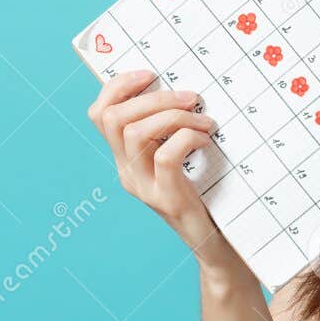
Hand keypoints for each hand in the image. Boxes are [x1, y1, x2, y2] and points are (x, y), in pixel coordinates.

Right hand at [88, 70, 243, 276]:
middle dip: (154, 97)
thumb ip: (171, 130)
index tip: (151, 74)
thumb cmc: (208, 194)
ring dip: (174, 116)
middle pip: (115, 118)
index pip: (100, 114)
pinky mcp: (167, 199)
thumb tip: (182, 86)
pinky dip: (187, 138)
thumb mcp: (182, 157)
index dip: (119, 86)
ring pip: (135, 133)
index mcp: (125, 158)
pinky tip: (206, 140)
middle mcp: (127, 172)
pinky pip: (165, 155)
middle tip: (191, 97)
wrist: (219, 246)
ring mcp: (144, 187)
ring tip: (204, 121)